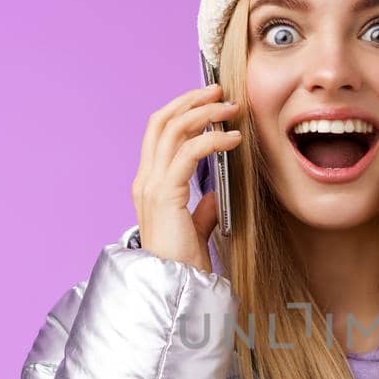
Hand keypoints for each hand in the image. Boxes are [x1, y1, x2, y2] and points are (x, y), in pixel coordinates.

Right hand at [131, 83, 242, 273]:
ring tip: (232, 109)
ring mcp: (151, 186)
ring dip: (204, 112)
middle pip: (161, 122)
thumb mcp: (196, 229)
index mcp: (149, 185)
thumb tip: (215, 193)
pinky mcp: (165, 195)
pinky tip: (233, 139)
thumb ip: (202, 209)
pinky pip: (188, 153)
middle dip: (191, 100)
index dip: (182, 110)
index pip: (159, 132)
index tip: (208, 100)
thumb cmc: (185, 263)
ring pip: (173, 130)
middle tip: (220, 90)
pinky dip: (213, 139)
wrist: (176, 288)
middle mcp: (145, 180)